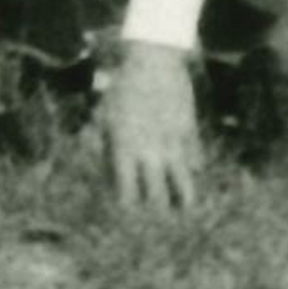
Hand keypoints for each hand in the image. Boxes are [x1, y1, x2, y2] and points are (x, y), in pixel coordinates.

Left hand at [104, 43, 202, 210]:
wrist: (154, 62)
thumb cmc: (122, 87)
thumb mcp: (103, 113)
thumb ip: (97, 140)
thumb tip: (90, 163)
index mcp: (123, 149)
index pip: (127, 194)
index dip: (129, 211)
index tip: (129, 221)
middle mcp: (150, 152)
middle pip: (158, 197)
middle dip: (158, 216)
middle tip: (159, 226)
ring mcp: (173, 145)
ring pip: (185, 186)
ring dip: (185, 202)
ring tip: (187, 214)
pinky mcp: (191, 135)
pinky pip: (197, 162)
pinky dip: (195, 171)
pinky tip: (195, 179)